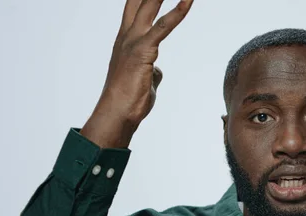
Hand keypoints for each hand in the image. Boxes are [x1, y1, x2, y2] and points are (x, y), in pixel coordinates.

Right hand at [81, 0, 193, 147]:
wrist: (117, 114)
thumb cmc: (129, 100)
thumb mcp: (143, 80)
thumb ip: (150, 68)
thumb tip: (156, 69)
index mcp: (125, 41)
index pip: (134, 7)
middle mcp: (126, 36)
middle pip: (139, 1)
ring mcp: (132, 42)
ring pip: (149, 6)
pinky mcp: (143, 51)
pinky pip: (163, 26)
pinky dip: (177, 12)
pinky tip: (188, 0)